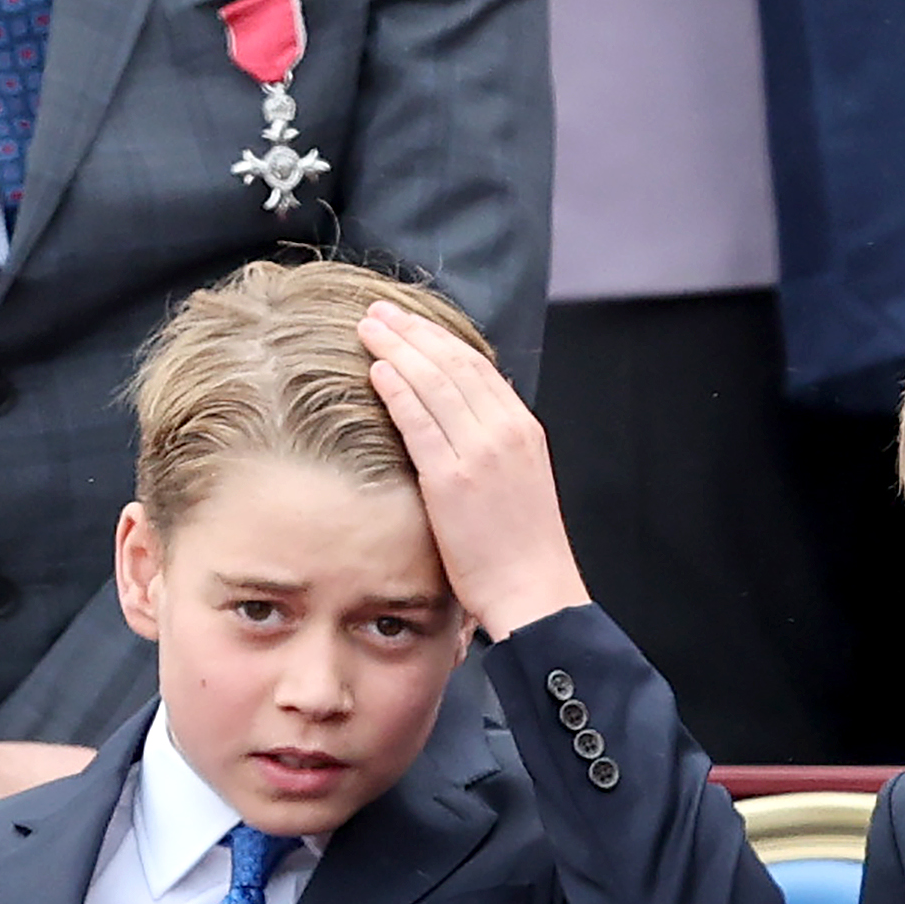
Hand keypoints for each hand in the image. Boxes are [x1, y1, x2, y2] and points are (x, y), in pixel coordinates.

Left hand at [358, 300, 593, 638]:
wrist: (535, 590)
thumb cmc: (521, 549)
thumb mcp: (518, 482)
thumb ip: (493, 446)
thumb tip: (464, 417)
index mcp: (523, 429)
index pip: (477, 366)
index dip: (438, 338)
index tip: (409, 322)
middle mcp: (505, 432)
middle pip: (454, 364)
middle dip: (413, 332)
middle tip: (379, 312)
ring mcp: (481, 453)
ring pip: (435, 384)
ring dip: (399, 350)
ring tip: (369, 330)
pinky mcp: (454, 481)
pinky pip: (420, 423)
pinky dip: (398, 390)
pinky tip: (378, 370)